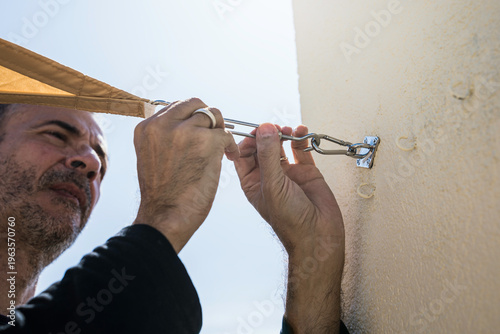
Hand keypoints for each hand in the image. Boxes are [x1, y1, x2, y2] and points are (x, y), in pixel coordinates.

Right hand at [133, 98, 238, 252]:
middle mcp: (163, 124)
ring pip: (213, 116)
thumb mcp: (152, 156)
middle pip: (195, 104)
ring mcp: (185, 131)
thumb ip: (163, 136)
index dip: (191, 117)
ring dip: (220, 130)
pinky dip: (230, 146)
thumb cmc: (162, 193)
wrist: (166, 216)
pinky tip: (228, 157)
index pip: (176, 106)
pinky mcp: (207, 141)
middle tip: (214, 135)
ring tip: (222, 148)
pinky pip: (226, 134)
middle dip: (207, 118)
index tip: (200, 130)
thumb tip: (185, 124)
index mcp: (147, 127)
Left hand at [234, 123, 344, 332]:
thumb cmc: (290, 220)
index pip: (243, 155)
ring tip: (288, 130)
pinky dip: (301, 138)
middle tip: (273, 127)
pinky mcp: (306, 171)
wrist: (318, 235)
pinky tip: (302, 132)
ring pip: (281, 145)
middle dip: (267, 133)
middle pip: (263, 146)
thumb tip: (265, 129)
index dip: (247, 140)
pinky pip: (301, 149)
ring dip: (284, 134)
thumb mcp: (273, 185)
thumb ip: (269, 155)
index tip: (256, 130)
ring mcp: (287, 172)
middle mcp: (269, 176)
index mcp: (253, 182)